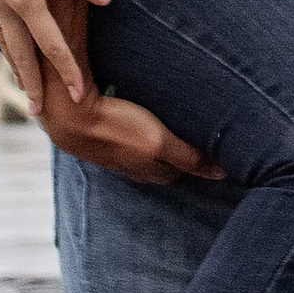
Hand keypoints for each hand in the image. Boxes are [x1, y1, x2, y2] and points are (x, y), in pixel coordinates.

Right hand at [0, 0, 110, 107]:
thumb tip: (106, 0)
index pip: (50, 44)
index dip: (66, 70)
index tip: (77, 94)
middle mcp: (1, 4)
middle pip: (20, 54)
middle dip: (32, 84)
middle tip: (39, 111)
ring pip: (2, 41)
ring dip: (13, 65)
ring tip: (22, 85)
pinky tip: (0, 42)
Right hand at [36, 85, 216, 186]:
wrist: (71, 118)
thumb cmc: (118, 127)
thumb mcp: (159, 143)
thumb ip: (189, 157)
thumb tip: (222, 174)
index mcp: (153, 171)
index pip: (185, 169)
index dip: (200, 158)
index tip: (215, 146)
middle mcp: (137, 167)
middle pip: (168, 163)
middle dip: (183, 152)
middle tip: (200, 134)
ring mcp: (120, 155)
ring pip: (149, 152)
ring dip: (161, 142)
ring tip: (174, 127)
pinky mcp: (106, 140)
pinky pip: (131, 140)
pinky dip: (142, 133)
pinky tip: (142, 119)